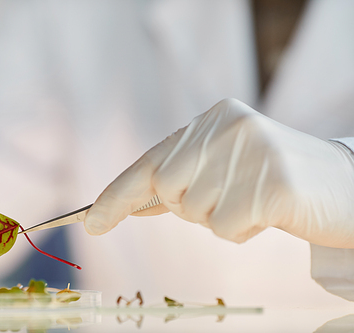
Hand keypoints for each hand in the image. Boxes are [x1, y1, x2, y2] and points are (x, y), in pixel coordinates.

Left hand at [84, 99, 353, 247]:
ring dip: (219, 217)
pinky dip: (242, 231)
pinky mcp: (272, 186)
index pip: (151, 161)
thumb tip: (130, 202)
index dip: (117, 195)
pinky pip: (225, 228)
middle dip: (186, 206)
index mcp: (214, 118)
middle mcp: (228, 127)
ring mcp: (251, 153)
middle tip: (228, 197)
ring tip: (254, 199)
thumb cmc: (275, 180)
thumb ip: (180, 178)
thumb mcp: (223, 168)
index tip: (92, 223)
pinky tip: (270, 213)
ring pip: (195, 212)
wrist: (347, 185)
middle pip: (166, 189)